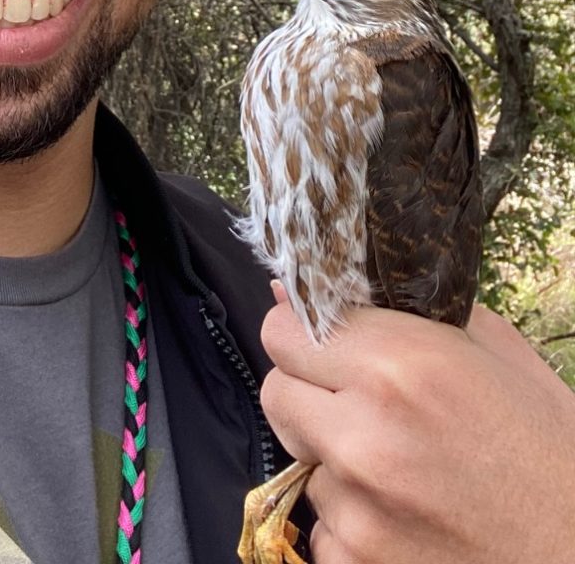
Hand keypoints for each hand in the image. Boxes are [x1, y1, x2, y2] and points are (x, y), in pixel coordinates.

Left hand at [259, 290, 574, 563]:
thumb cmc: (551, 453)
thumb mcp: (496, 356)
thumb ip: (406, 311)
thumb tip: (314, 286)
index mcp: (400, 366)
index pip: (284, 328)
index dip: (300, 331)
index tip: (320, 341)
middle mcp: (365, 432)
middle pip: (276, 390)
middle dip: (307, 388)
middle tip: (354, 401)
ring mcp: (356, 506)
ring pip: (300, 458)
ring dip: (333, 456)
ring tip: (398, 464)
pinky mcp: (354, 562)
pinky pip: (321, 524)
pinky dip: (350, 518)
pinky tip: (402, 513)